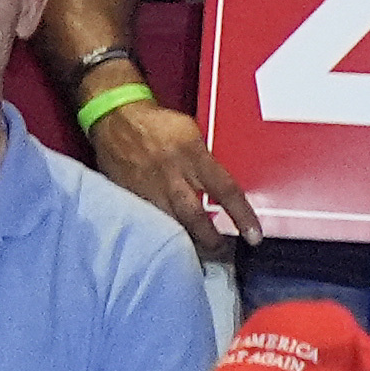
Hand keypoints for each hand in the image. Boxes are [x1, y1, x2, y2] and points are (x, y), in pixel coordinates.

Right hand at [89, 97, 267, 255]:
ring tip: (199, 251)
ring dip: (188, 243)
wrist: (115, 119)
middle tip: (223, 251)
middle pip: (197, 219)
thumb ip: (206, 161)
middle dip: (212, 241)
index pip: (226, 191)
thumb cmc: (158, 124)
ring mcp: (149, 190)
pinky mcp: (130, 198)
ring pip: (171, 227)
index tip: (254, 237)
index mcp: (192, 156)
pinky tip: (171, 242)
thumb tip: (223, 188)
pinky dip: (162, 235)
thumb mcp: (191, 133)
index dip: (242, 217)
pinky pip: (149, 223)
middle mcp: (172, 176)